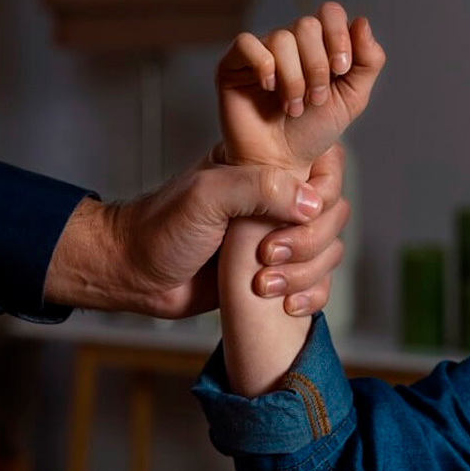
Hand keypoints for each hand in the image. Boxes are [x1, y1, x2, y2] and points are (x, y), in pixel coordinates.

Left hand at [43, 147, 326, 317]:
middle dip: (309, 241)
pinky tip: (286, 304)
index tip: (296, 214)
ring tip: (263, 284)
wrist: (137, 274)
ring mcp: (276, 238)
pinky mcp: (274, 273)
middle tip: (267, 254)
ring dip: (306, 272)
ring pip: (328, 250)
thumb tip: (312, 204)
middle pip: (333, 213)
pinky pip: (316, 282)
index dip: (322, 191)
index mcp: (262, 168)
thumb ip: (258, 188)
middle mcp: (275, 201)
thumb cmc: (161, 229)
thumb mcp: (206, 195)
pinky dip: (311, 295)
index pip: (323, 166)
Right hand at [217, 2, 384, 174]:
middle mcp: (288, 46)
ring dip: (294, 78)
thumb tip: (361, 22)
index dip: (338, 36)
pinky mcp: (233, 66)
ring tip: (292, 107)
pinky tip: (268, 89)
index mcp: (317, 46)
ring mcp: (260, 54)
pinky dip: (263, 65)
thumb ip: (368, 62)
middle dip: (317, 66)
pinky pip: (246, 43)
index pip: (329, 14)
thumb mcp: (351, 99)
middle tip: (314, 99)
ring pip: (281, 39)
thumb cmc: (311, 134)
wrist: (281, 164)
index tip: (340, 69)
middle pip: (306, 25)